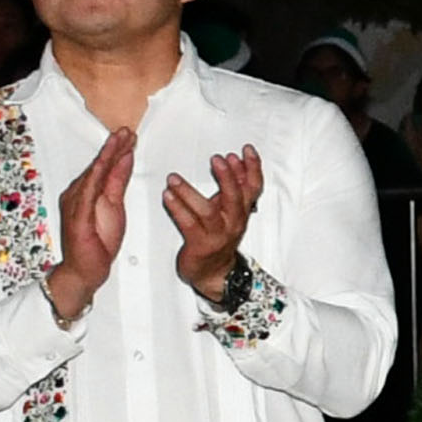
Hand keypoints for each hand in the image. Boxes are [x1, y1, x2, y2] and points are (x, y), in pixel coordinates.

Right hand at [44, 128, 137, 325]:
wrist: (84, 271)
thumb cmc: (97, 243)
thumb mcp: (115, 207)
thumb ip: (117, 183)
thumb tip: (124, 160)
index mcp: (87, 191)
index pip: (104, 166)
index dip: (117, 149)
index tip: (129, 136)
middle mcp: (78, 193)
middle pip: (98, 165)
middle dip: (113, 146)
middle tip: (126, 130)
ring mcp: (76, 203)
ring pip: (93, 173)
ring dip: (107, 155)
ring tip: (120, 139)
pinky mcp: (77, 216)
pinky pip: (87, 192)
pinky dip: (96, 176)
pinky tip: (103, 164)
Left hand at [161, 146, 266, 310]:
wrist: (213, 272)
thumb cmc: (218, 238)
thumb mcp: (230, 211)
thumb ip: (234, 187)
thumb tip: (236, 162)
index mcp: (241, 212)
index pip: (254, 187)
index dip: (253, 168)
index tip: (246, 150)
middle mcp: (233, 222)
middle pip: (235, 197)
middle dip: (227, 177)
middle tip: (217, 159)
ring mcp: (217, 235)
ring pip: (208, 211)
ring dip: (190, 192)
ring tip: (174, 178)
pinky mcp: (199, 244)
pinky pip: (188, 224)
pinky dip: (177, 209)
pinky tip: (168, 196)